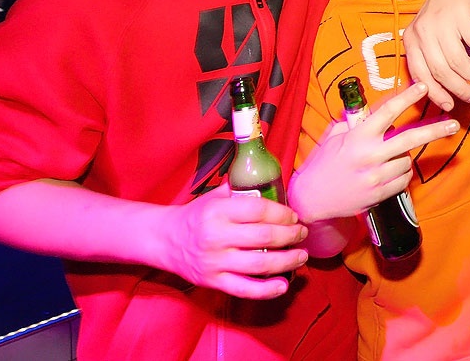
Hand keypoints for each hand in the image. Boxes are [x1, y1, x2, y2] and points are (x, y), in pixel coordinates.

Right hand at [159, 182, 308, 299]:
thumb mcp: (215, 197)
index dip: (282, 213)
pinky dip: (267, 290)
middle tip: (302, 233)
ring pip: (260, 264)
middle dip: (291, 235)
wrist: (166, 240)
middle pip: (264, 238)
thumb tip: (271, 180)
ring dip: (287, 261)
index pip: (258, 210)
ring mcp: (215, 262)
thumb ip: (240, 190)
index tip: (294, 216)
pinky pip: (245, 289)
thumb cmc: (198, 215)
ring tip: (302, 256)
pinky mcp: (213, 282)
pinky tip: (284, 284)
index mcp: (218, 211)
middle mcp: (216, 236)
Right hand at [290, 82, 458, 221]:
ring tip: (387, 158)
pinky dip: (400, 173)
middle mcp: (370, 155)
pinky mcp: (380, 193)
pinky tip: (386, 172)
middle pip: (410, 138)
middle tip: (453, 124)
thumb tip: (371, 110)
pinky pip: (403, 178)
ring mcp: (376, 176)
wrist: (312, 198)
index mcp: (358, 137)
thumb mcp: (334, 136)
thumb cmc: (323, 163)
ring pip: (408, 160)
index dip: (408, 97)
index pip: (388, 112)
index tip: (424, 87)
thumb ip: (354, 123)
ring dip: (404, 156)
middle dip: (435, 130)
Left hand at [403, 0, 469, 110]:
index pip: (420, 75)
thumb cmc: (443, 10)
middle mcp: (422, 32)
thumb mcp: (428, 32)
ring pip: (458, 61)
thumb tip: (445, 89)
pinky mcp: (460, 14)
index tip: (449, 106)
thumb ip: (431, 56)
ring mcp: (441, 23)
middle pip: (441, 72)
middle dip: (460, 90)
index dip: (435, 93)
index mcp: (411, 40)